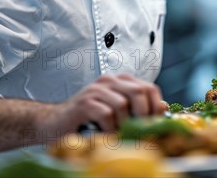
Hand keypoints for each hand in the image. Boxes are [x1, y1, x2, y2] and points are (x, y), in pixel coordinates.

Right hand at [45, 74, 164, 133]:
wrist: (54, 124)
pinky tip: (104, 135)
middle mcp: (108, 82)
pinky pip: (106, 114)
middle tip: (138, 132)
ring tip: (117, 135)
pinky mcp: (84, 103)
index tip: (153, 125)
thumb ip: (138, 108)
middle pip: (138, 92)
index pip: (148, 88)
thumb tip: (163, 107)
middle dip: (143, 116)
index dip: (155, 107)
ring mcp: (95, 90)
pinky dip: (109, 129)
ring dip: (123, 125)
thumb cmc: (87, 121)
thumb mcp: (117, 114)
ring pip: (123, 104)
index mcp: (119, 82)